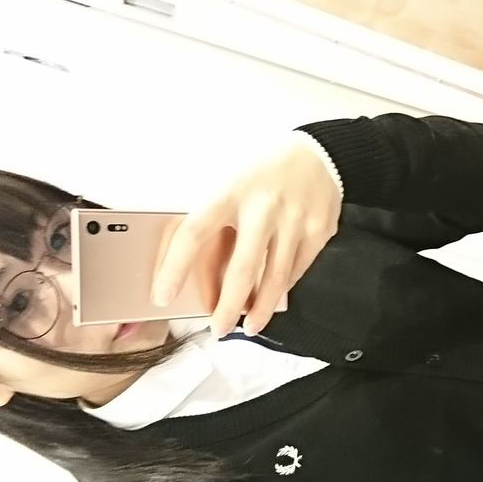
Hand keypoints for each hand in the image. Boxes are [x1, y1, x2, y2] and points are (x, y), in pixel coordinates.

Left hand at [151, 132, 341, 336]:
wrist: (319, 152)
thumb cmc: (264, 171)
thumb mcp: (231, 180)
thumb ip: (215, 218)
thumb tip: (195, 269)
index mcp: (231, 190)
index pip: (195, 232)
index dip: (175, 267)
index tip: (163, 295)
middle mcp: (264, 207)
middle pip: (241, 270)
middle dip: (227, 307)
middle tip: (217, 328)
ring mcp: (295, 220)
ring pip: (275, 279)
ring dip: (259, 310)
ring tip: (248, 327)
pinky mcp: (319, 231)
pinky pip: (296, 271)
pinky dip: (281, 289)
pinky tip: (271, 298)